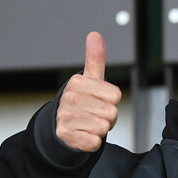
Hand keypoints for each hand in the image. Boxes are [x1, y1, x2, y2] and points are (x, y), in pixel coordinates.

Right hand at [55, 31, 121, 151]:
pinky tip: (82, 135)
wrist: (61, 127)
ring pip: (104, 127)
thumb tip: (95, 35)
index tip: (98, 100)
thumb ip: (95, 59)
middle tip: (93, 114)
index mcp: (77, 83)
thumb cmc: (81, 102)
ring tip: (87, 124)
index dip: (111, 101)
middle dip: (107, 117)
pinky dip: (92, 142)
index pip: (116, 96)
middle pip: (112, 112)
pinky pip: (95, 142)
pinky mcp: (68, 136)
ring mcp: (67, 118)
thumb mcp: (89, 80)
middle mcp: (70, 98)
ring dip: (100, 129)